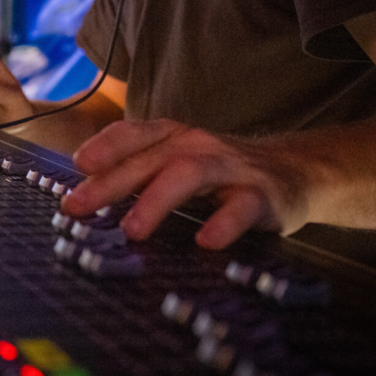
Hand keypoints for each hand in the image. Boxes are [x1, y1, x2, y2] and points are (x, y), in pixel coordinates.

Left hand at [64, 119, 311, 248]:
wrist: (297, 170)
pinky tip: (205, 241)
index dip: (105, 146)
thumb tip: (81, 198)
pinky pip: (242, 207)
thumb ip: (135, 174)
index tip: (78, 164)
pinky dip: (224, 223)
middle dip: (111, 182)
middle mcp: (198, 145)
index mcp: (173, 137)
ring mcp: (231, 167)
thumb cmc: (220, 172)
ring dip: (156, 201)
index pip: (133, 134)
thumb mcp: (176, 163)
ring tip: (132, 229)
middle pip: (150, 159)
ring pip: (190, 174)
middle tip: (78, 206)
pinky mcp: (263, 194)